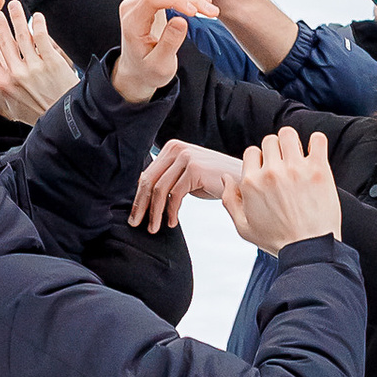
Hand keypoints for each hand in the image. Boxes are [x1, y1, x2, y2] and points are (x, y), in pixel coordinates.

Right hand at [0, 0, 79, 126]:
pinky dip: (37, 23)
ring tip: (13, 5)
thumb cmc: (38, 113)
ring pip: (21, 35)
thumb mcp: (12, 107)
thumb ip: (0, 89)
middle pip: (3, 41)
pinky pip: (40, 37)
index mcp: (3, 85)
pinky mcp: (51, 62)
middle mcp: (16, 74)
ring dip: (16, 16)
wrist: (65, 119)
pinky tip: (36, 16)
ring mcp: (34, 67)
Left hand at [113, 0, 208, 105]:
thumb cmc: (149, 70)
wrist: (137, 69)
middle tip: (212, 12)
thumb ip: (169, 44)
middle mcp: (132, 5)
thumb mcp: (160, 66)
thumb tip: (182, 20)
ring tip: (207, 1)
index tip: (197, 13)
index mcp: (132, 22)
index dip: (177, 0)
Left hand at [129, 139, 243, 232]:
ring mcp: (186, 157)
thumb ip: (168, 178)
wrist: (242, 179)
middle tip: (136, 224)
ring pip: (160, 189)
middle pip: (149, 181)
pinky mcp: (195, 169)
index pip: (147, 174)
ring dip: (155, 212)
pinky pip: (175, 195)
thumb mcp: (186, 176)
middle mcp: (176, 148)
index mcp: (171, 148)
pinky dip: (171, 211)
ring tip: (154, 228)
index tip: (135, 216)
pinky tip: (172, 223)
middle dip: (140, 205)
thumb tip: (141, 193)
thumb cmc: (214, 180)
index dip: (138, 197)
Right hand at [225, 129, 342, 251]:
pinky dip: (316, 142)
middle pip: (269, 140)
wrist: (309, 250)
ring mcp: (295, 169)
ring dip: (292, 143)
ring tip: (298, 156)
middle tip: (284, 165)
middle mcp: (271, 172)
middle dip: (275, 150)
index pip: (251, 152)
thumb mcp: (244, 227)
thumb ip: (229, 200)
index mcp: (251, 182)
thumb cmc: (277, 241)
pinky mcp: (318, 170)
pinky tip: (315, 152)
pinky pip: (317, 140)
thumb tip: (226, 178)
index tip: (268, 170)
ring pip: (289, 134)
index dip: (259, 160)